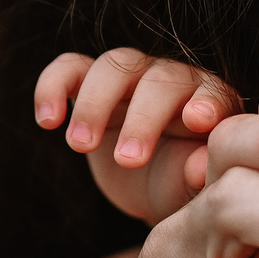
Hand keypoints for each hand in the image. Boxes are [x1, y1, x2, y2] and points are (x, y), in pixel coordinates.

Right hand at [36, 49, 242, 221]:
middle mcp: (172, 81)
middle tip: (127, 161)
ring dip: (94, 104)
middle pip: (157, 79)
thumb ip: (200, 177)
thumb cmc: (180, 188)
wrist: (151, 189)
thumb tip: (199, 169)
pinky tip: (47, 121)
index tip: (194, 121)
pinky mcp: (90, 86)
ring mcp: (130, 79)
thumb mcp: (192, 191)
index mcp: (210, 102)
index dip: (205, 101)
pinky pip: (69, 69)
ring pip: (113, 66)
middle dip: (141, 120)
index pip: (210, 92)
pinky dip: (53, 86)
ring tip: (80, 146)